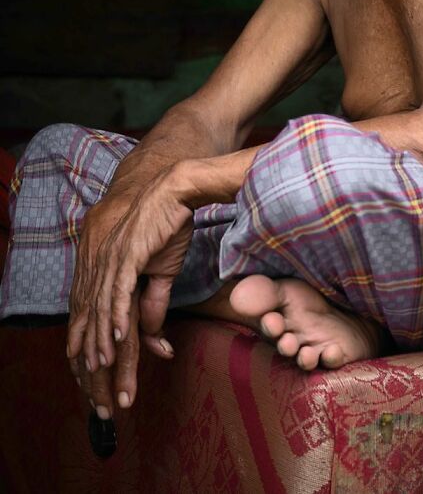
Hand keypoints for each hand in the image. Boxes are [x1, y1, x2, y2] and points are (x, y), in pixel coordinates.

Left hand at [67, 164, 195, 412]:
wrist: (175, 189)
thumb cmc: (168, 225)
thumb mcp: (161, 271)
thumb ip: (153, 302)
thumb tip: (152, 336)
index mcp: (105, 273)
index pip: (91, 318)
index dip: (89, 350)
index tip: (91, 382)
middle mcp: (101, 268)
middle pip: (92, 321)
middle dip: (93, 360)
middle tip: (97, 391)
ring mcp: (111, 260)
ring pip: (102, 310)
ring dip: (102, 344)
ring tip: (101, 372)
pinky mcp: (127, 253)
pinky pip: (120, 289)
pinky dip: (117, 314)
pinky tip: (117, 336)